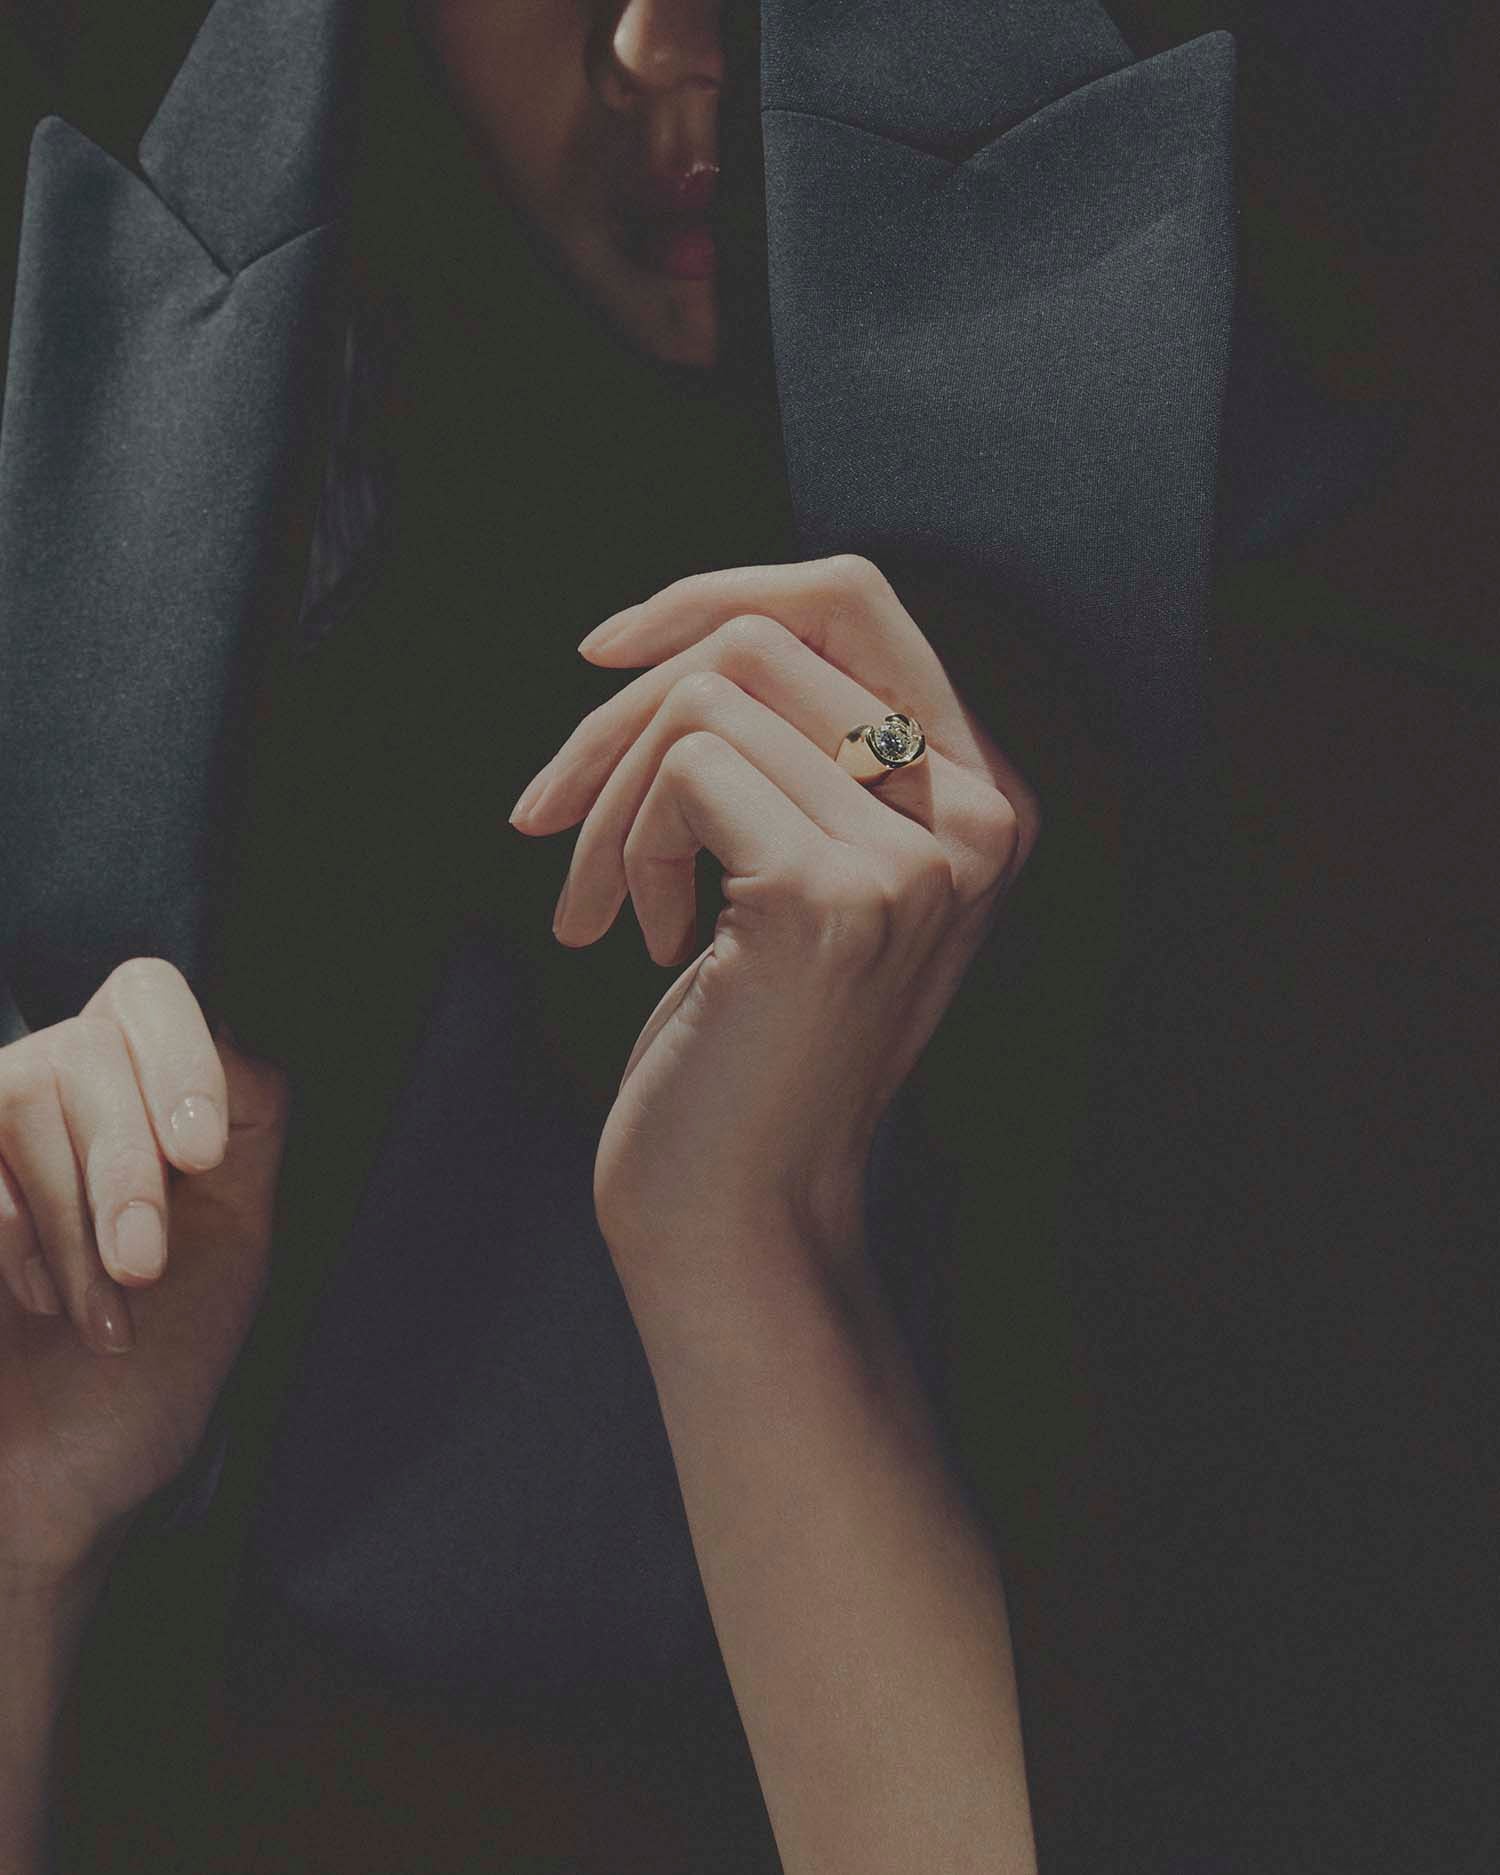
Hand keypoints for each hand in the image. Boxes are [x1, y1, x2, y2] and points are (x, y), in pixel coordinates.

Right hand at [0, 960, 287, 1585]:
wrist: (46, 1488)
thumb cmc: (139, 1378)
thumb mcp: (233, 1235)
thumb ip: (244, 1122)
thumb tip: (234, 1037)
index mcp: (130, 1102)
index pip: (147, 996)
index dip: (180, 1057)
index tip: (201, 1155)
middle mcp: (44, 1103)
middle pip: (87, 1046)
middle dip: (127, 1166)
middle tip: (141, 1266)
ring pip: (27, 1091)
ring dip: (74, 1218)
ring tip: (96, 1310)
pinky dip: (13, 1229)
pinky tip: (35, 1302)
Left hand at [510, 555, 1037, 1287]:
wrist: (741, 1210)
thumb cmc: (750, 1045)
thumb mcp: (804, 872)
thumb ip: (799, 750)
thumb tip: (689, 624)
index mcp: (983, 797)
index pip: (854, 598)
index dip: (717, 593)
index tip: (607, 653)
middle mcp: (977, 814)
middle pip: (768, 632)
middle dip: (628, 706)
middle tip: (556, 809)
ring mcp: (915, 854)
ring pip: (708, 696)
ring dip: (612, 791)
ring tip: (601, 894)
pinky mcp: (829, 890)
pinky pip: (683, 765)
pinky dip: (625, 839)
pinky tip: (634, 932)